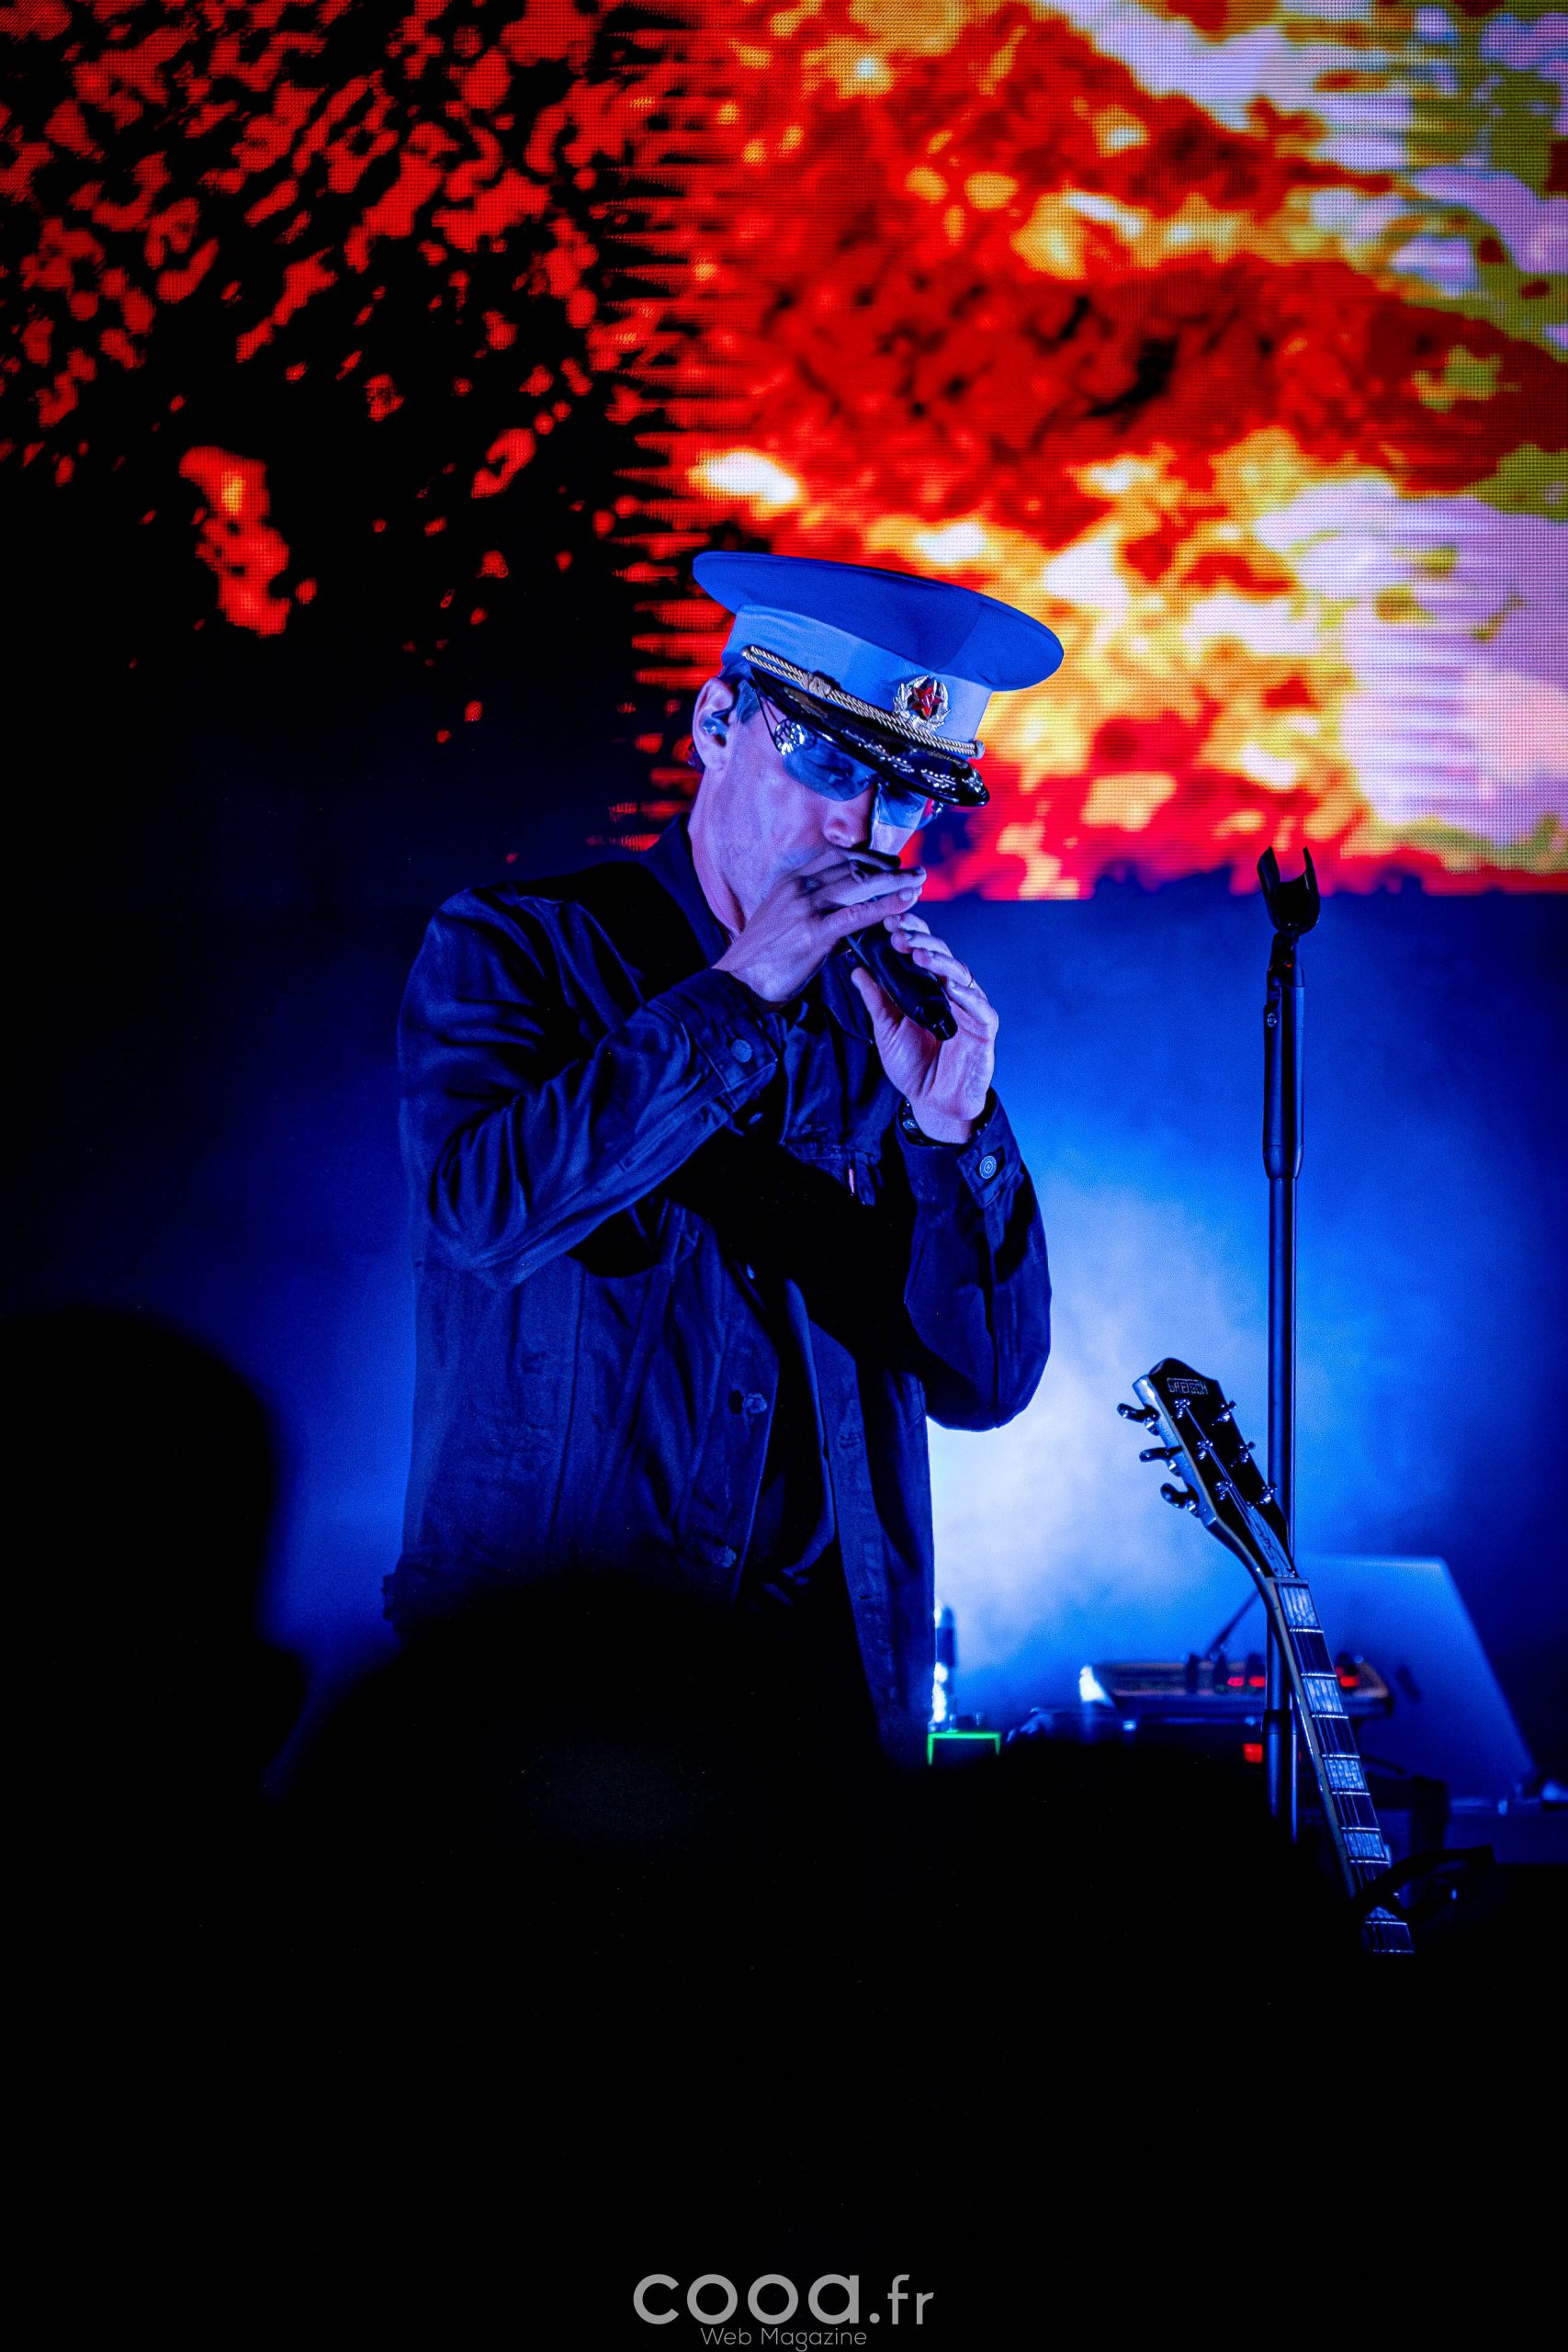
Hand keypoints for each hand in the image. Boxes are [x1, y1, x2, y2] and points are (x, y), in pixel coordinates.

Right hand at [714, 848, 925, 1004]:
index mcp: (791, 882)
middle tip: (914, 870)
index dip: (867, 857)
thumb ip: (812, 912)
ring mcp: (806, 907)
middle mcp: (799, 887)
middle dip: (887, 866)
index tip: (890, 862)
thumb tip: (845, 916)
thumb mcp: (783, 922)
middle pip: (852, 866)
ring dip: (894, 881)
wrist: (738, 982)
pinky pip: (857, 914)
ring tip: (919, 881)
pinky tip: (904, 903)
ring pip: (859, 884)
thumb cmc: (761, 959)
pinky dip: (885, 906)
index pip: (836, 858)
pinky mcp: (814, 932)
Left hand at [848, 911, 996, 1141]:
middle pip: (941, 955)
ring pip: (959, 974)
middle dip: (920, 941)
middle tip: (898, 933)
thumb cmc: (913, 1065)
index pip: (922, 950)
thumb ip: (876, 1000)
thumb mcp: (886, 1030)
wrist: (933, 1102)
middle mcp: (951, 991)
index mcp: (928, 987)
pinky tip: (950, 985)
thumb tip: (857, 970)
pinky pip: (978, 1006)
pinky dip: (965, 994)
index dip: (909, 933)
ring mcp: (970, 1007)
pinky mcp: (984, 1027)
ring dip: (939, 961)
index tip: (887, 922)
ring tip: (918, 954)